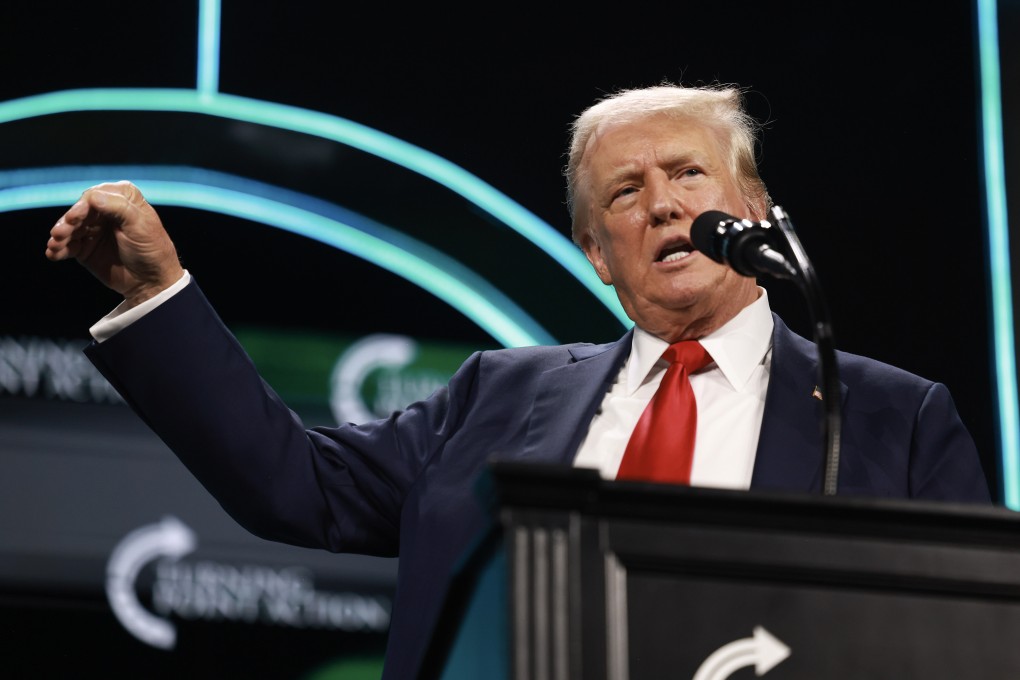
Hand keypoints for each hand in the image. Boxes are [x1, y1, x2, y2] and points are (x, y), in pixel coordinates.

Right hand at [45, 180, 184, 306]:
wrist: (152, 282)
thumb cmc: (152, 250)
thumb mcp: (140, 226)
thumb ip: (119, 208)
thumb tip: (93, 196)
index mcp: (123, 199)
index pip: (95, 196)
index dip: (82, 206)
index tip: (74, 218)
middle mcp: (106, 211)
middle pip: (79, 211)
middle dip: (67, 222)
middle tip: (60, 233)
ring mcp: (94, 229)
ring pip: (70, 228)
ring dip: (60, 235)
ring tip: (55, 245)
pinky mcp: (85, 248)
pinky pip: (68, 245)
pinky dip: (58, 249)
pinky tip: (54, 254)